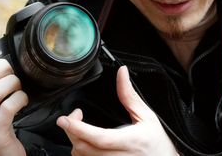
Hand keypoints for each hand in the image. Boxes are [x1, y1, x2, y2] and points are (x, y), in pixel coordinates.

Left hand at [56, 66, 178, 155]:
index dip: (78, 128)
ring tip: (81, 128)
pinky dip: (80, 152)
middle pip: (83, 147)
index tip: (64, 119)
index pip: (99, 137)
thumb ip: (129, 96)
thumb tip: (122, 73)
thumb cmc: (157, 143)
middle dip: (71, 129)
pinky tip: (86, 142)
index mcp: (128, 141)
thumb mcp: (146, 117)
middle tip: (76, 115)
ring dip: (75, 140)